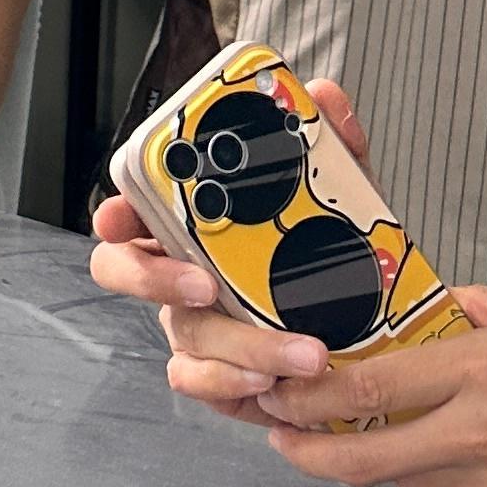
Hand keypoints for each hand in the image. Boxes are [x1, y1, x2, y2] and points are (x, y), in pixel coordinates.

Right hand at [88, 79, 367, 419]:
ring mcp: (193, 326)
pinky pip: (202, 384)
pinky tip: (278, 387)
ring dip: (239, 346)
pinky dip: (234, 387)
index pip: (129, 212)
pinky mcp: (217, 375)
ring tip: (303, 353)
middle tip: (205, 285)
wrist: (372, 323)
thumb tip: (324, 99)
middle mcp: (178, 274)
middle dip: (153, 280)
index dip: (114, 214)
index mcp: (188, 224)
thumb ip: (329, 147)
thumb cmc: (331, 250)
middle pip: (123, 274)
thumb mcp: (337, 193)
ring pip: (183, 337)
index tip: (122, 215)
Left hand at [254, 290, 486, 486]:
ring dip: (363, 466)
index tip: (277, 392)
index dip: (309, 398)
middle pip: (365, 458)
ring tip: (336, 442)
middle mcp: (477, 433)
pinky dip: (421, 477)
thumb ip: (474, 307)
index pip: (368, 390)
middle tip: (278, 433)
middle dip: (306, 452)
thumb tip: (432, 297)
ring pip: (401, 485)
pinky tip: (416, 453)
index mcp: (476, 373)